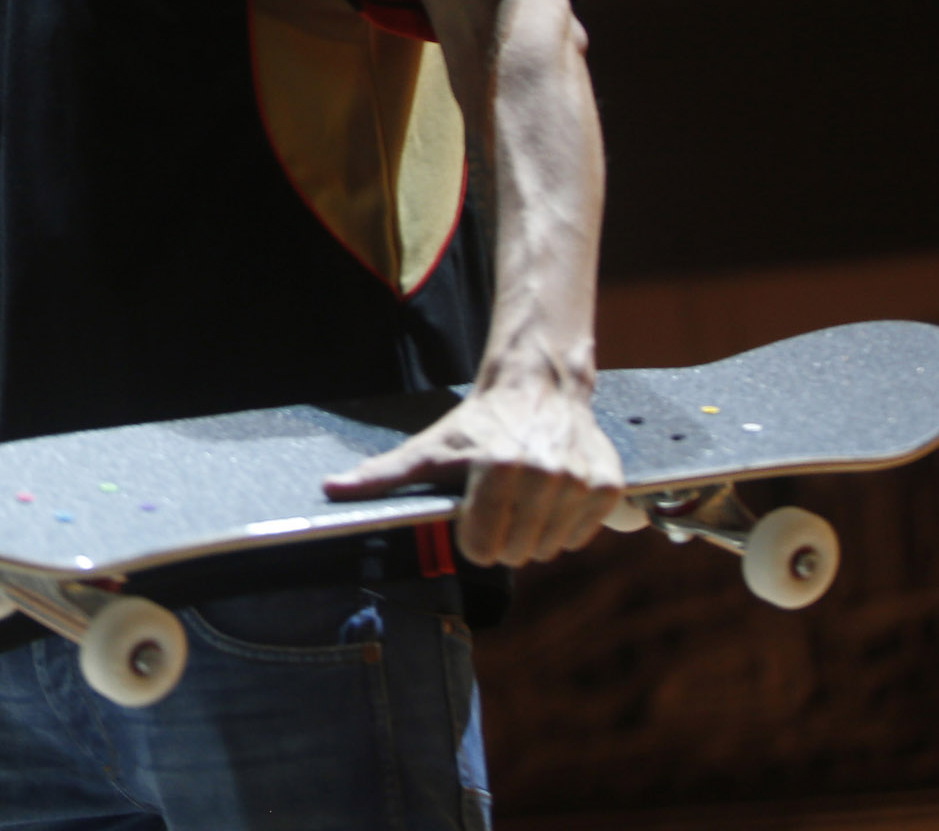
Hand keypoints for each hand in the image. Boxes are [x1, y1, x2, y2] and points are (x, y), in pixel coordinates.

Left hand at [323, 367, 621, 565]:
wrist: (538, 385)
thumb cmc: (477, 422)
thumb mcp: (429, 446)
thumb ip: (383, 474)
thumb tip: (330, 489)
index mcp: (497, 469)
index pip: (482, 549)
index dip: (472, 541)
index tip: (472, 519)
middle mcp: (544, 476)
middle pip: (516, 553)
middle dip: (503, 539)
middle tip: (499, 505)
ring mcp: (579, 482)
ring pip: (550, 549)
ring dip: (535, 534)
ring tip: (525, 498)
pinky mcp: (608, 486)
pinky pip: (583, 537)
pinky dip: (567, 527)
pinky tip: (553, 497)